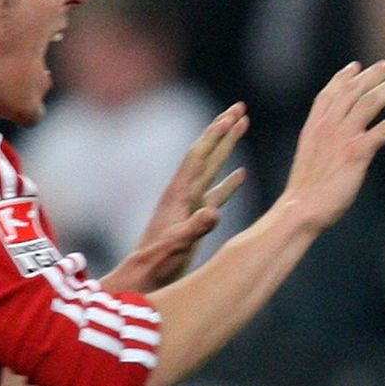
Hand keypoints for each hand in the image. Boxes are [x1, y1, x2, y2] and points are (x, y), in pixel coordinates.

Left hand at [102, 103, 249, 293]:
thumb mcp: (176, 246)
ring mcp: (189, 205)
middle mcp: (184, 193)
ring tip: (242, 126)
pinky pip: (216, 193)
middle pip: (206, 153)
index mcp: (179, 195)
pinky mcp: (195, 218)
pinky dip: (230, 181)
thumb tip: (215, 212)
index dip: (215, 136)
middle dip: (223, 130)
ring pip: (213, 167)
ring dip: (227, 147)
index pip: (199, 157)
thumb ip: (194, 229)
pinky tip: (241, 173)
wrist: (142, 278)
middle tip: (240, 106)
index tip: (232, 115)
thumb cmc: (157, 264)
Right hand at [280, 58, 384, 230]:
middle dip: (377, 72)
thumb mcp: (310, 161)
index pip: (330, 93)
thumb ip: (322, 145)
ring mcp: (343, 136)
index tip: (357, 66)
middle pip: (355, 89)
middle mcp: (328, 125)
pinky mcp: (358, 151)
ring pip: (372, 100)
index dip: (344, 77)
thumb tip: (334, 146)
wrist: (301, 210)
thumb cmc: (306, 193)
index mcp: (314, 126)